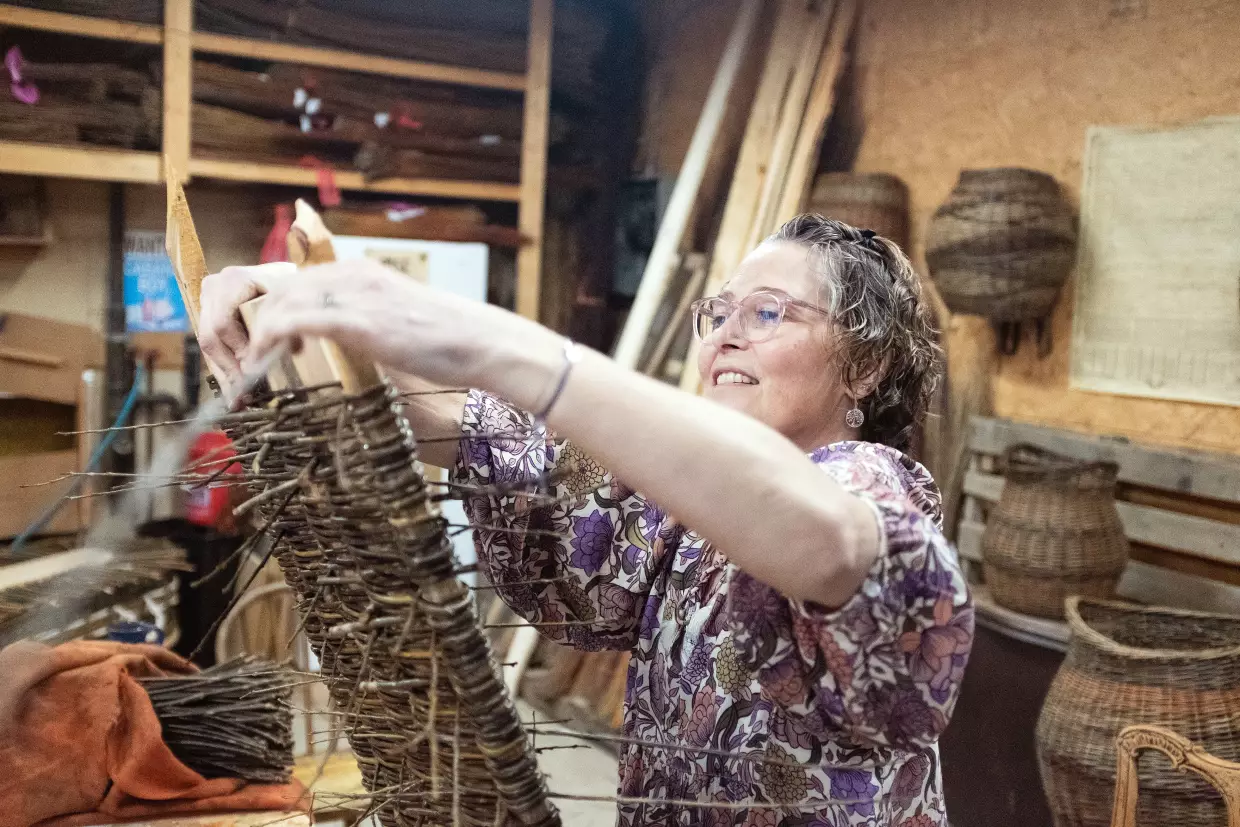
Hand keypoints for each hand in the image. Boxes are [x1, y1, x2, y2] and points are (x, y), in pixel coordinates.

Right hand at [198, 262, 295, 390]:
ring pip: (208, 345)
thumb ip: (288, 322)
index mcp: (233, 280)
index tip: (253, 370)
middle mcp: (213, 288)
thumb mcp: (290, 301)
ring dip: (224, 373)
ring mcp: (207, 301)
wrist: (278, 275)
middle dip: (229, 367)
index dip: (238, 349)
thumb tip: (293, 350)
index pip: (224, 324)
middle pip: (211, 337)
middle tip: (243, 391)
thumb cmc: (287, 287)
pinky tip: (232, 389)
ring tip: (236, 399)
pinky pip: (211, 346)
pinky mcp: (207, 314)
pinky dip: (223, 368)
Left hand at [242, 258, 555, 392]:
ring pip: (276, 303)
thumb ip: (363, 322)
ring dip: (251, 338)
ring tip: (246, 371)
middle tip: (241, 362)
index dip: (268, 313)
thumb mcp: (395, 323)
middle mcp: (351, 275)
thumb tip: (340, 342)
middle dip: (250, 324)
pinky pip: (292, 321)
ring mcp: (354, 293)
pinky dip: (267, 344)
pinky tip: (261, 367)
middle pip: (276, 288)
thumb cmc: (446, 342)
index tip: (263, 348)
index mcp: (359, 273)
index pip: (293, 282)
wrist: (481, 343)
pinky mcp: (357, 319)